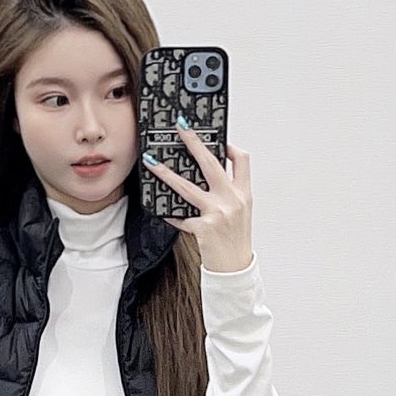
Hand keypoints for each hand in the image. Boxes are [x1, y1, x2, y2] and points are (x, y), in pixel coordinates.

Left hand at [144, 123, 253, 274]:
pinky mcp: (204, 228)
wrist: (235, 269)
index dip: (229, 145)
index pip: (242, 160)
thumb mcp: (240, 213)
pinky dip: (170, 214)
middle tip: (181, 127)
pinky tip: (161, 210)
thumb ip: (228, 193)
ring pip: (187, 187)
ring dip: (166, 173)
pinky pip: (181, 217)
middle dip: (193, 142)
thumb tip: (208, 176)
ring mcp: (217, 213)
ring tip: (151, 162)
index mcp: (244, 193)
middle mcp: (232, 200)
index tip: (217, 138)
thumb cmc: (236, 241)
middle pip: (211, 163)